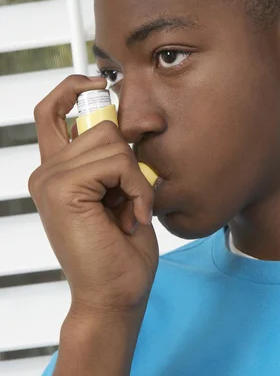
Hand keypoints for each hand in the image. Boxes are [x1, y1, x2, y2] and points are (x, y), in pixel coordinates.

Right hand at [28, 74, 158, 317]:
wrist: (115, 295)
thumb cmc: (121, 251)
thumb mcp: (118, 193)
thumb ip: (110, 159)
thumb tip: (120, 120)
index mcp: (56, 171)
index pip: (52, 111)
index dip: (73, 87)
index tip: (100, 80)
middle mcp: (46, 171)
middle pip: (98, 122)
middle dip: (128, 157)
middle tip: (130, 198)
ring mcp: (49, 179)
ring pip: (111, 140)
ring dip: (135, 177)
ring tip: (131, 211)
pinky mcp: (62, 189)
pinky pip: (116, 161)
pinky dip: (136, 188)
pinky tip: (131, 217)